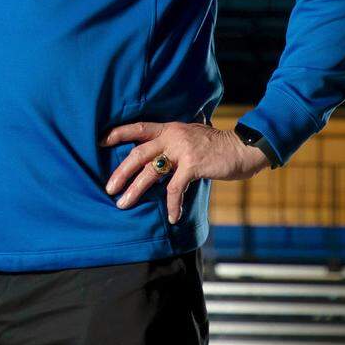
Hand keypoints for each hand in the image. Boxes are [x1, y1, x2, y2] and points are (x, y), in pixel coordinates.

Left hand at [101, 119, 269, 224]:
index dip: (119, 133)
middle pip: (138, 153)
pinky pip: (175, 188)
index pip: (139, 127)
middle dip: (120, 172)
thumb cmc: (217, 148)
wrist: (243, 148)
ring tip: (123, 204)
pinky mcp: (193, 164)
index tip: (101, 141)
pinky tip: (172, 217)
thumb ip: (175, 145)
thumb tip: (158, 161)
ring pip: (150, 172)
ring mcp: (182, 149)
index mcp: (170, 128)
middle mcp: (172, 135)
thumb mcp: (192, 139)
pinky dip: (172, 204)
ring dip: (135, 190)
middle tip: (108, 188)